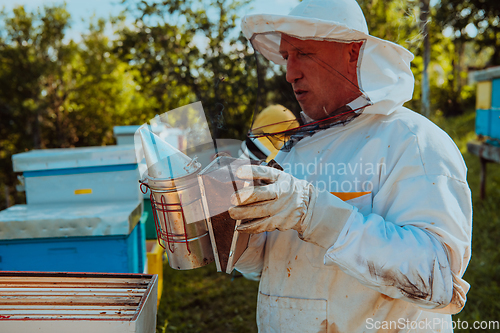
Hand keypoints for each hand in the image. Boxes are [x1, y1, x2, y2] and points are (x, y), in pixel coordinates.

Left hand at [228, 164, 354, 248]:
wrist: (308, 204)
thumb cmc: (288, 187)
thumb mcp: (279, 177)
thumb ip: (262, 175)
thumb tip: (240, 175)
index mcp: (281, 181)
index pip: (265, 174)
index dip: (251, 172)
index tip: (238, 172)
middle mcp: (282, 196)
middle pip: (261, 196)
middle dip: (244, 198)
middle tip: (232, 199)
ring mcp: (282, 211)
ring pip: (260, 214)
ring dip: (244, 215)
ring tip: (232, 213)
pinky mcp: (280, 223)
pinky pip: (262, 227)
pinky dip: (249, 228)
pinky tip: (239, 227)